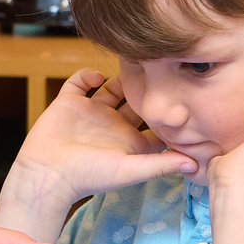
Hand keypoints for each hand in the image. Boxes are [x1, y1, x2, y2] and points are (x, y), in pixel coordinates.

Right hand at [10, 70, 196, 212]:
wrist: (47, 173)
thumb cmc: (89, 177)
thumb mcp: (130, 170)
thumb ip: (161, 164)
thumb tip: (195, 164)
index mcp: (130, 142)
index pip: (156, 123)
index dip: (168, 112)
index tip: (182, 96)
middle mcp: (113, 125)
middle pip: (137, 101)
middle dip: (147, 88)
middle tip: (159, 70)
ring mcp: (91, 112)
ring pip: (112, 88)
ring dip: (121, 77)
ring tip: (131, 67)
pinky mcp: (69, 102)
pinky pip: (81, 81)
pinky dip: (89, 74)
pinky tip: (97, 77)